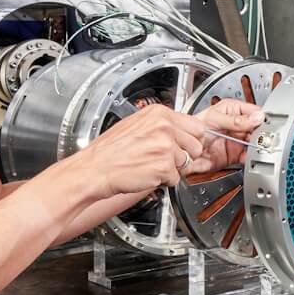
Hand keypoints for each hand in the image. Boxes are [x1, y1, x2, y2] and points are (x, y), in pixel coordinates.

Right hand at [74, 104, 209, 195]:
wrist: (96, 169)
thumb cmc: (110, 150)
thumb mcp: (136, 124)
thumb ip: (161, 125)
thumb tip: (180, 130)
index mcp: (159, 113)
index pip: (196, 125)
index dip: (191, 139)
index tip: (185, 145)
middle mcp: (165, 127)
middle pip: (197, 145)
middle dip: (186, 155)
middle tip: (167, 159)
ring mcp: (166, 147)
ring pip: (187, 163)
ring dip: (173, 168)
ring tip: (152, 165)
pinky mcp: (164, 167)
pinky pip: (176, 178)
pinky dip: (164, 181)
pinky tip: (148, 174)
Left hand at [191, 98, 263, 170]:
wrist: (184, 151)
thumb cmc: (192, 128)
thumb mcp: (215, 119)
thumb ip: (236, 120)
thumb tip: (256, 118)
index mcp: (234, 110)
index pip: (255, 111)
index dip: (262, 118)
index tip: (268, 125)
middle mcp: (238, 125)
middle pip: (258, 129)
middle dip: (262, 134)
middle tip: (264, 139)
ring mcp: (237, 140)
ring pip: (256, 143)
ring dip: (259, 146)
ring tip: (259, 148)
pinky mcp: (236, 155)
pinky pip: (249, 156)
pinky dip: (253, 158)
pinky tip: (252, 157)